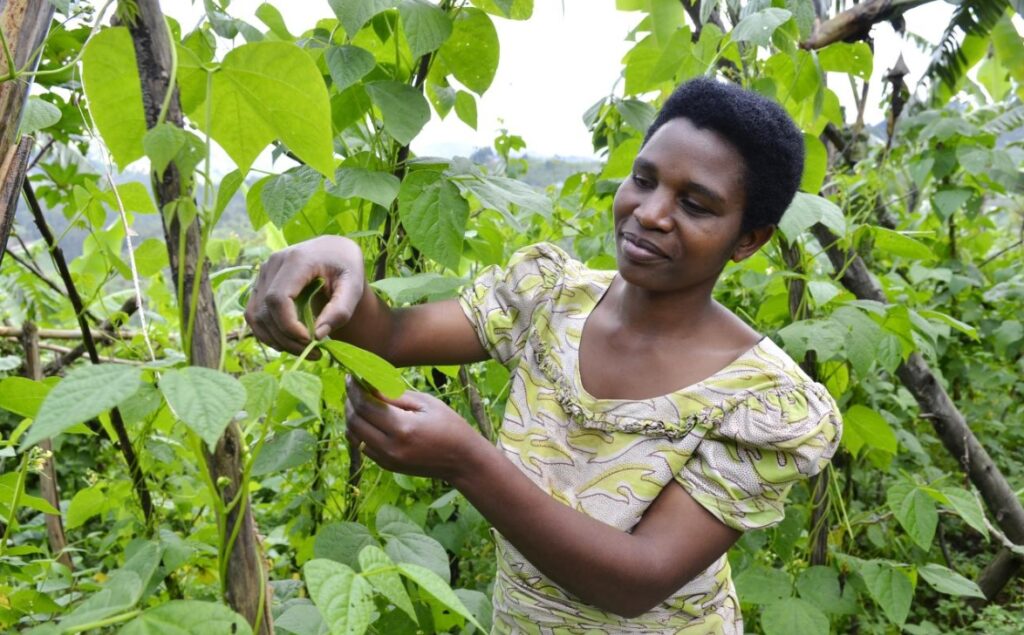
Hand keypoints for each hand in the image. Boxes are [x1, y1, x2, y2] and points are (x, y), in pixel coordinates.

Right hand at [245, 236, 364, 354]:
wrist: (334, 250)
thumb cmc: (346, 266)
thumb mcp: (354, 285)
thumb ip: (341, 310)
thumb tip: (317, 336)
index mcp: (296, 259)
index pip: (278, 298)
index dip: (289, 325)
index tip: (310, 340)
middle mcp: (273, 263)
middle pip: (265, 311)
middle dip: (286, 338)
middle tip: (313, 351)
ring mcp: (263, 273)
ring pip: (256, 316)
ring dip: (276, 339)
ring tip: (304, 349)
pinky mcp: (260, 284)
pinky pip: (254, 314)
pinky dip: (268, 333)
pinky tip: (289, 342)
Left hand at [345, 378, 487, 480]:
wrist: (463, 460)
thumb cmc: (450, 425)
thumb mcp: (426, 403)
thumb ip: (395, 395)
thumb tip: (369, 384)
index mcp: (403, 428)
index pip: (365, 405)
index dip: (354, 388)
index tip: (351, 375)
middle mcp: (390, 447)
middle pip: (355, 420)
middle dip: (349, 400)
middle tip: (352, 386)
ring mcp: (387, 460)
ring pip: (354, 435)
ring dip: (351, 416)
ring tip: (356, 400)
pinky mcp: (387, 466)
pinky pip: (363, 446)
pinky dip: (360, 430)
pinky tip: (366, 418)